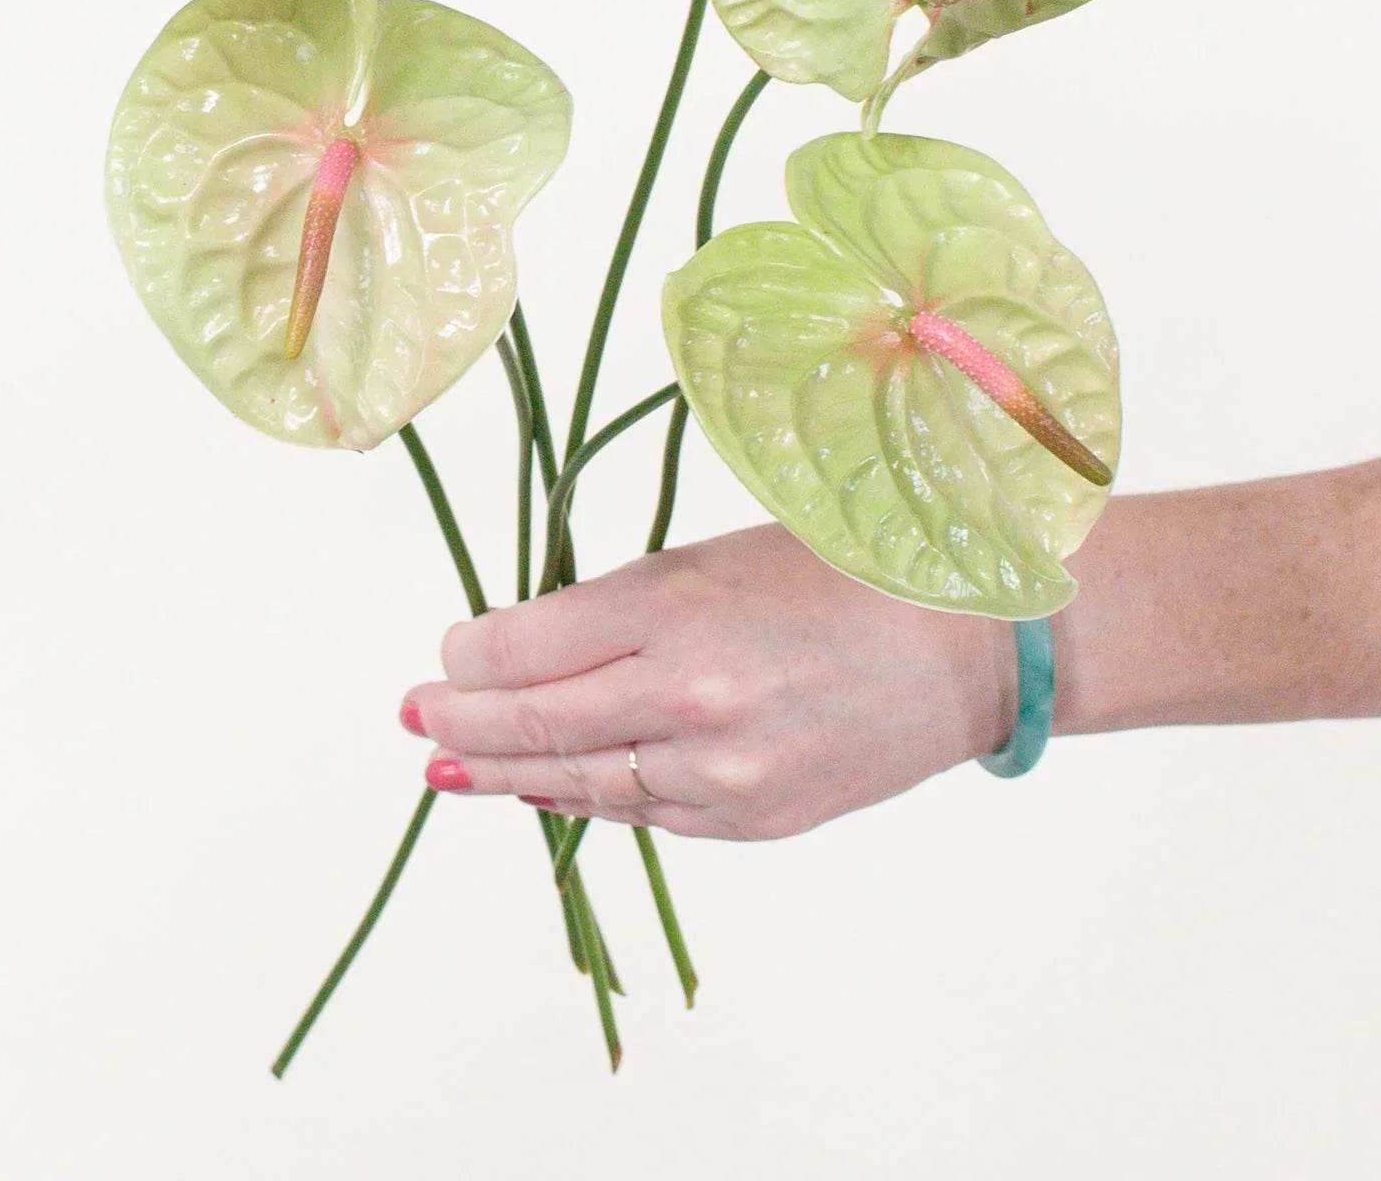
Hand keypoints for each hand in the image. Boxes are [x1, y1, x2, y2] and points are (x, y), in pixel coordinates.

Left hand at [400, 523, 1019, 839]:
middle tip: (413, 714)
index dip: (468, 656)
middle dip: (459, 722)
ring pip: (578, 783)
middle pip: (534, 725)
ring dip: (503, 774)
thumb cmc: (839, 572)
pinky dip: (583, 797)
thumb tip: (518, 643)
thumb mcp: (713, 557)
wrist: (966, 647)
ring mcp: (722, 775)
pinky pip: (642, 814)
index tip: (447, 651)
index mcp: (676, 609)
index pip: (523, 648)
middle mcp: (690, 700)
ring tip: (448, 764)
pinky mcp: (752, 823)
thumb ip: (616, 605)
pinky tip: (541, 786)